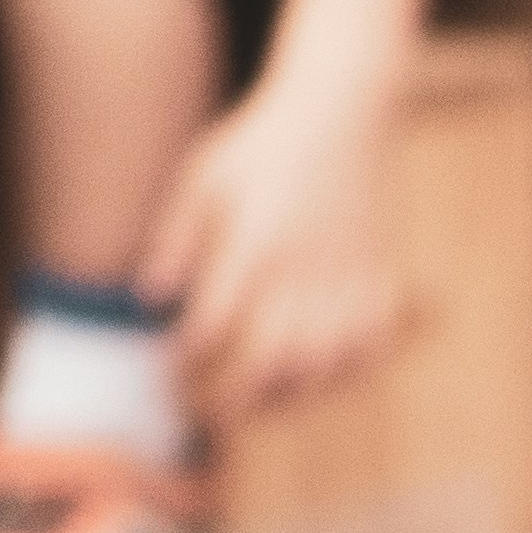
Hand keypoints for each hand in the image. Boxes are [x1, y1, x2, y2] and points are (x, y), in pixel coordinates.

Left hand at [141, 71, 406, 422]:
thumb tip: (149, 300)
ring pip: (323, 367)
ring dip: (289, 400)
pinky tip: (320, 382)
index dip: (184, 363)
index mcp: (254, 242)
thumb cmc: (261, 144)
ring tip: (261, 408)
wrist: (344, 111)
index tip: (167, 378)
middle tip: (209, 421)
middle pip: (269, 362)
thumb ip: (173, 238)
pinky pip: (371, 350)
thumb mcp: (202, 176)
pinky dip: (347, 377)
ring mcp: (349, 279)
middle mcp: (304, 268)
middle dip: (236, 402)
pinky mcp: (382, 281)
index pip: (211, 326)